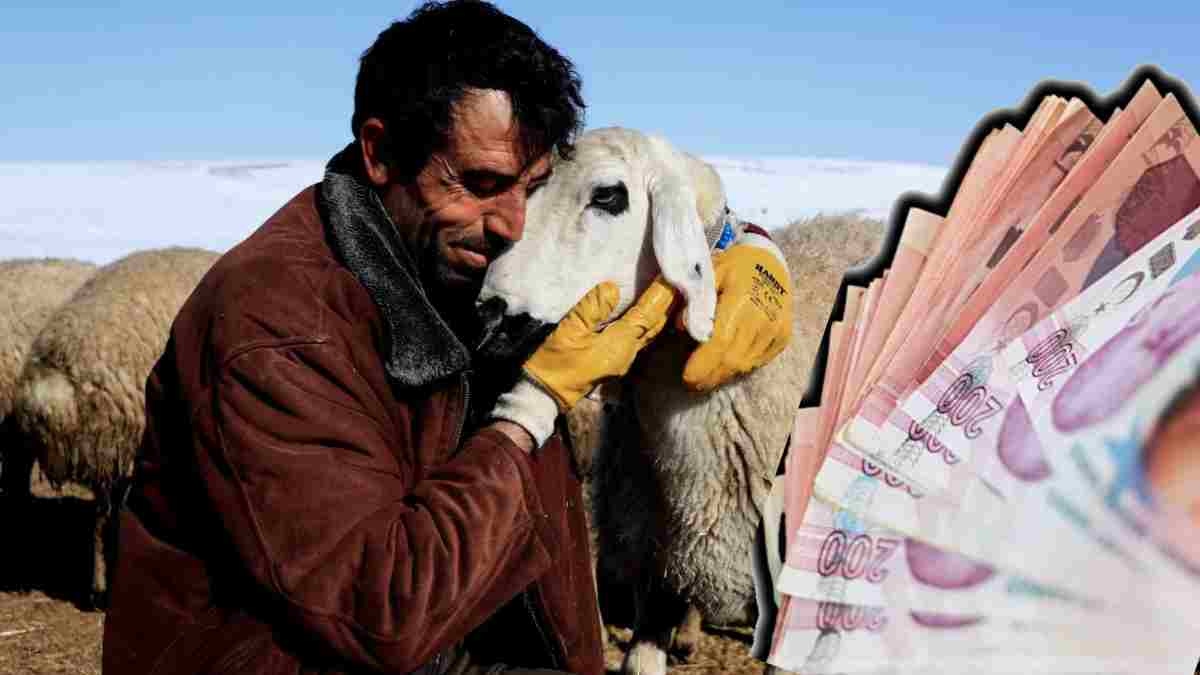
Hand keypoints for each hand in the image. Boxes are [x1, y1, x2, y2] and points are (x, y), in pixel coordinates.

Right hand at [489, 278, 676, 446]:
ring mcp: (624, 358)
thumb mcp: (569, 331)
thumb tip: (613, 287)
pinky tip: (649, 312)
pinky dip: (649, 322)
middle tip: (681, 278)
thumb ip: (591, 308)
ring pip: (651, 332)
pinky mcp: (616, 360)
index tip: (674, 274)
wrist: (544, 394)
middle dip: (669, 302)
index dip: (662, 294)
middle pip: (656, 324)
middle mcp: (628, 353)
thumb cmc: (554, 363)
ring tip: (670, 292)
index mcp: (620, 344)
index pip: (648, 314)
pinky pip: (641, 337)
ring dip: (661, 312)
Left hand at [682, 241, 791, 391]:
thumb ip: (695, 299)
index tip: (687, 377)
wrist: (771, 261)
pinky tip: (726, 367)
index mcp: (742, 300)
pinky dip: (740, 367)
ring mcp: (776, 329)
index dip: (703, 363)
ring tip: (705, 378)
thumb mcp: (710, 273)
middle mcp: (763, 318)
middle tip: (691, 384)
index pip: (720, 341)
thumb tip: (681, 327)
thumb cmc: (735, 266)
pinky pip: (759, 361)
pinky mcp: (783, 337)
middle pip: (732, 359)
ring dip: (723, 375)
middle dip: (709, 376)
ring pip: (745, 364)